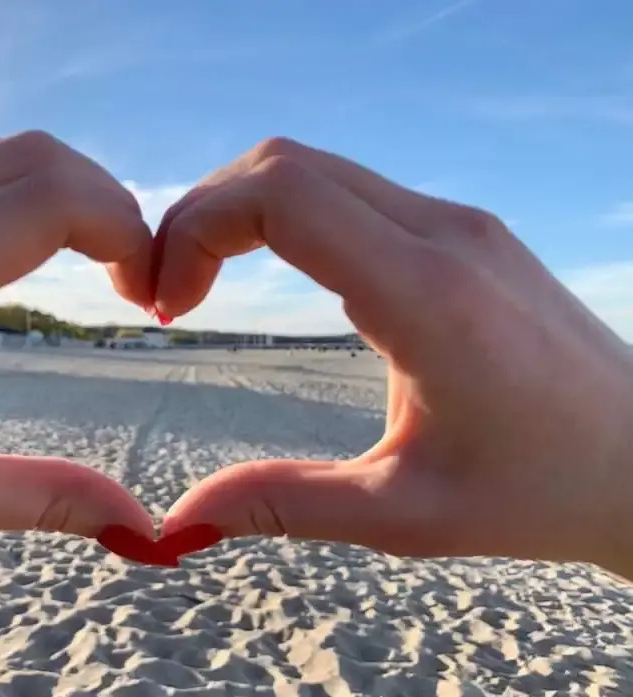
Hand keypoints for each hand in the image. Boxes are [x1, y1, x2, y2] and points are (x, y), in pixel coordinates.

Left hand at [0, 131, 156, 597]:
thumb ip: (43, 498)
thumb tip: (141, 525)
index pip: (42, 202)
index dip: (121, 230)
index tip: (146, 291)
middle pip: (28, 158)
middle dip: (106, 204)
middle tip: (133, 277)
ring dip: (65, 196)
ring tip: (100, 265)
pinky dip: (20, 200)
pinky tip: (37, 259)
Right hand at [112, 138, 632, 576]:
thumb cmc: (537, 493)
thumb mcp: (401, 514)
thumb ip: (283, 504)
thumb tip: (176, 524)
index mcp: (427, 297)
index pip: (283, 194)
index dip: (196, 228)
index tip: (167, 305)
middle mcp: (445, 235)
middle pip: (285, 165)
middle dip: (201, 216)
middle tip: (167, 295)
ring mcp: (460, 224)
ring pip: (316, 168)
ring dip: (240, 211)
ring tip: (200, 284)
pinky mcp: (463, 232)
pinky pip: (352, 190)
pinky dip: (284, 215)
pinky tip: (269, 274)